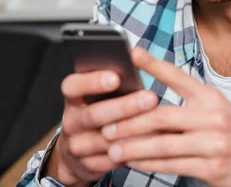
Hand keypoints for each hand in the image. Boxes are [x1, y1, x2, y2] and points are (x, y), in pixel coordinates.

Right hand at [45, 66, 158, 184]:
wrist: (75, 153)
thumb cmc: (97, 113)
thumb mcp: (96, 98)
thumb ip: (112, 85)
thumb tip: (138, 64)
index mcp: (72, 99)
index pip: (72, 86)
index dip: (92, 81)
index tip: (116, 77)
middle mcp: (70, 122)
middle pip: (94, 115)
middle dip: (124, 107)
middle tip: (150, 98)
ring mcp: (77, 146)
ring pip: (106, 140)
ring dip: (134, 131)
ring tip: (159, 123)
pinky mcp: (88, 166)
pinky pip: (113, 160)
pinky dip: (133, 151)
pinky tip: (153, 144)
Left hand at [100, 48, 230, 186]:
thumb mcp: (217, 107)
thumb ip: (187, 101)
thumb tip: (148, 98)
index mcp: (211, 97)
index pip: (179, 77)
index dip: (154, 65)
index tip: (132, 53)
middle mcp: (213, 117)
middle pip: (162, 116)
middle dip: (130, 122)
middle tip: (106, 125)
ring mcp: (214, 144)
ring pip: (164, 144)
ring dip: (133, 146)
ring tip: (112, 147)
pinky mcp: (212, 168)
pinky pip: (172, 165)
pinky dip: (148, 163)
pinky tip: (133, 161)